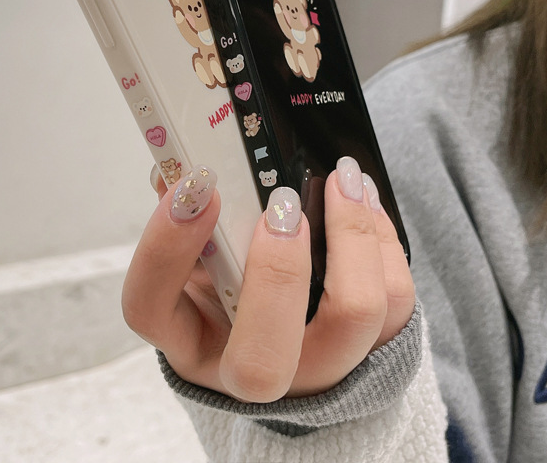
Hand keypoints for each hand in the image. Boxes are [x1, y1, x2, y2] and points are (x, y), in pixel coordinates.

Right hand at [122, 157, 413, 401]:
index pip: (150, 308)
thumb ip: (190, 217)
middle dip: (276, 274)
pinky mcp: (374, 353)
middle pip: (262, 363)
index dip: (165, 248)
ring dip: (354, 239)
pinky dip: (385, 245)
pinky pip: (396, 306)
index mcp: (189, 339)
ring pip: (351, 323)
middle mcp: (249, 375)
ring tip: (345, 180)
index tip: (196, 185)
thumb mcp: (199, 257)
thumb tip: (185, 170)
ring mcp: (318, 373)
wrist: (294, 344)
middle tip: (282, 203)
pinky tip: (366, 203)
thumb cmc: (234, 290)